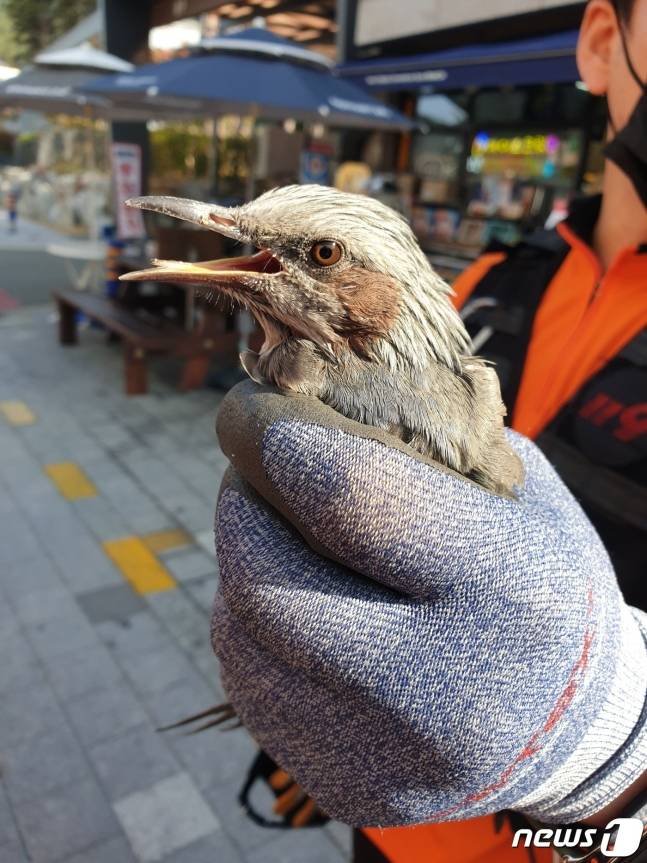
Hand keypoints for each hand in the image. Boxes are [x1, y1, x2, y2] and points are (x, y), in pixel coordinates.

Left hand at [211, 381, 646, 826]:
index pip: (350, 498)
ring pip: (243, 640)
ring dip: (239, 568)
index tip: (251, 409)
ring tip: (272, 534)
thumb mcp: (517, 494)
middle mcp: (447, 693)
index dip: (277, 438)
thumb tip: (305, 398)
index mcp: (507, 593)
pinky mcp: (351, 790)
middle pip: (268, 581)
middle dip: (240, 506)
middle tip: (249, 471)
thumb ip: (421, 443)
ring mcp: (392, 759)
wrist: (571, 723)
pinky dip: (252, 633)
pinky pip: (254, 691)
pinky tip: (288, 605)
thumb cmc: (541, 582)